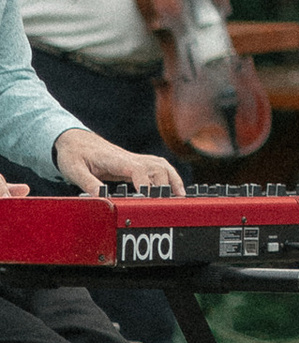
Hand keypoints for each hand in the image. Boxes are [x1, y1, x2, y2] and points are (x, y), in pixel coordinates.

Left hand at [55, 127, 182, 197]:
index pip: (138, 169)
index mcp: (114, 159)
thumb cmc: (72, 153)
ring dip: (172, 179)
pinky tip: (173, 187)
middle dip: (165, 185)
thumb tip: (101, 197)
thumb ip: (88, 184)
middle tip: (168, 203)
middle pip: (156, 168)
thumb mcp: (74, 170)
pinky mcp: (133, 162)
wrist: (72, 139)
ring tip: (180, 196)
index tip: (150, 198)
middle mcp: (128, 158)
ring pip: (161, 165)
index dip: (147, 184)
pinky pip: (157, 167)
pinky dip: (168, 176)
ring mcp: (132, 159)